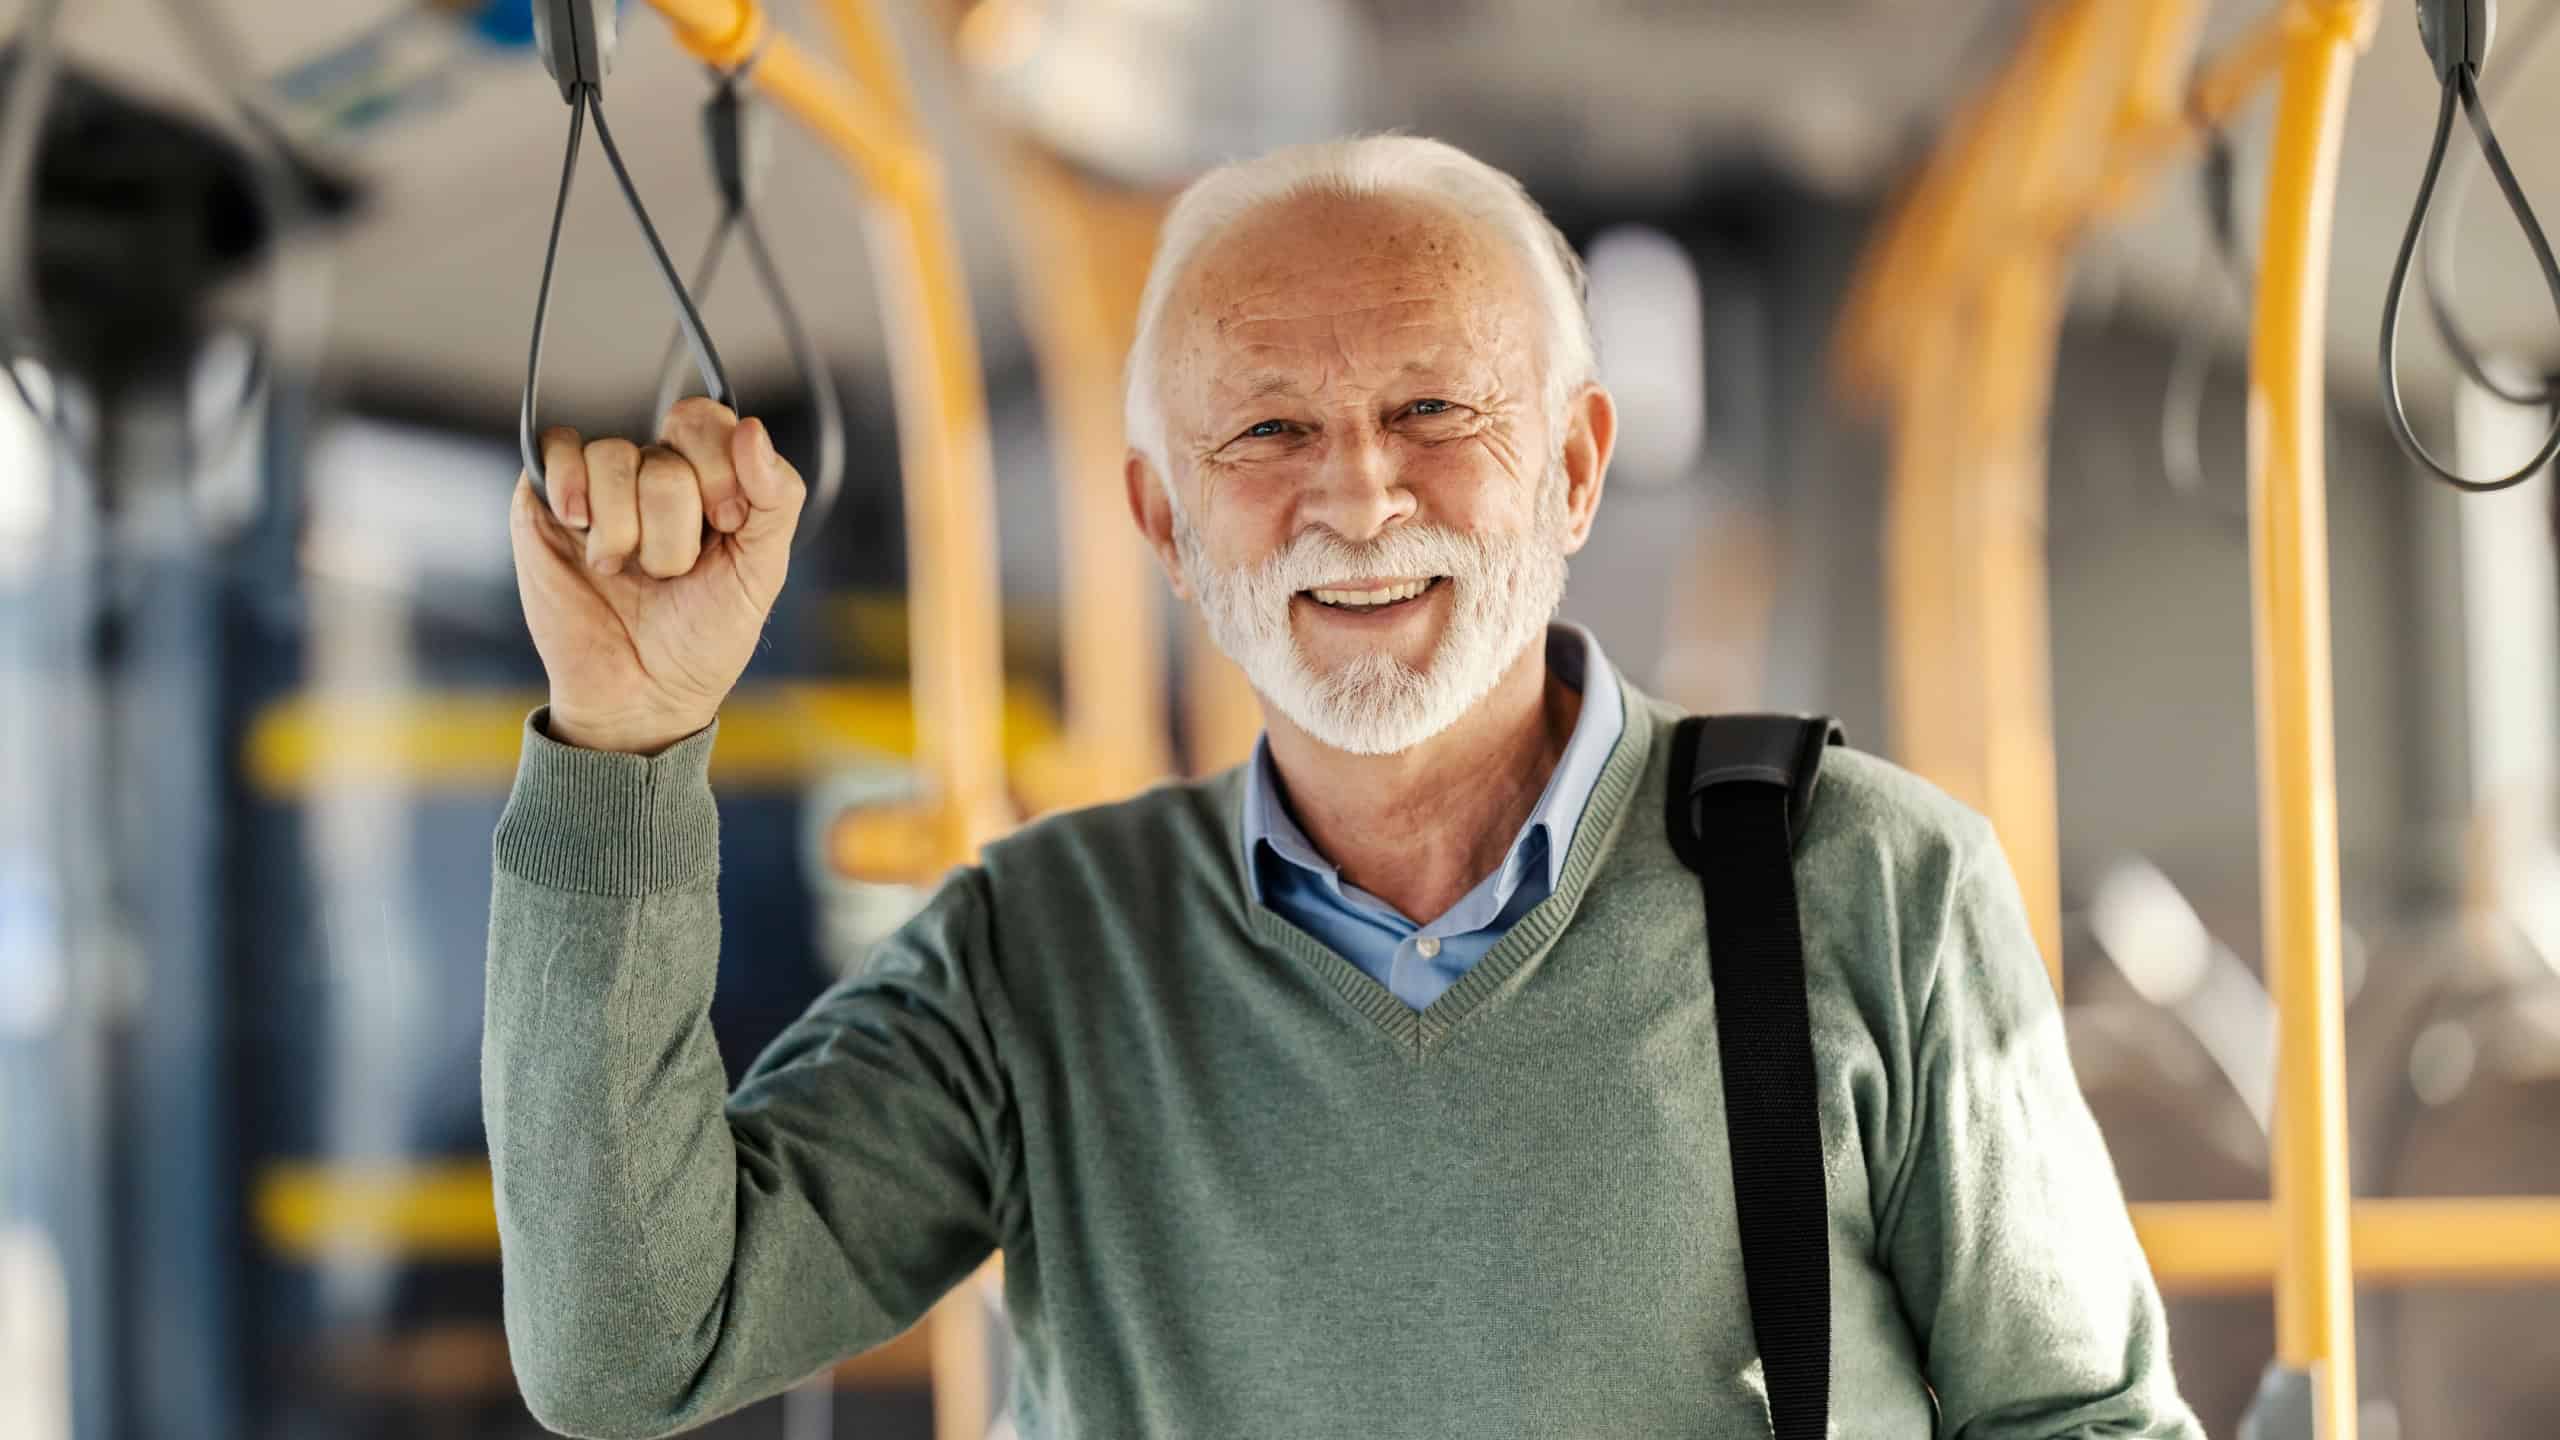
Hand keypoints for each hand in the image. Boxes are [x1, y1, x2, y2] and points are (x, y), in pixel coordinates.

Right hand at [510, 398, 804, 753]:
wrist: (641, 696)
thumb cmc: (703, 638)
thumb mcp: (761, 571)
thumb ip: (776, 497)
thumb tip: (753, 429)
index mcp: (708, 479)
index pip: (709, 421)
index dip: (720, 471)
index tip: (725, 528)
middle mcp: (652, 473)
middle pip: (666, 447)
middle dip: (676, 521)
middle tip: (672, 569)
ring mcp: (598, 485)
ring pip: (614, 456)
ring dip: (626, 530)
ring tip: (625, 571)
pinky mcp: (546, 501)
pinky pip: (558, 451)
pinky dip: (572, 488)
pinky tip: (581, 530)